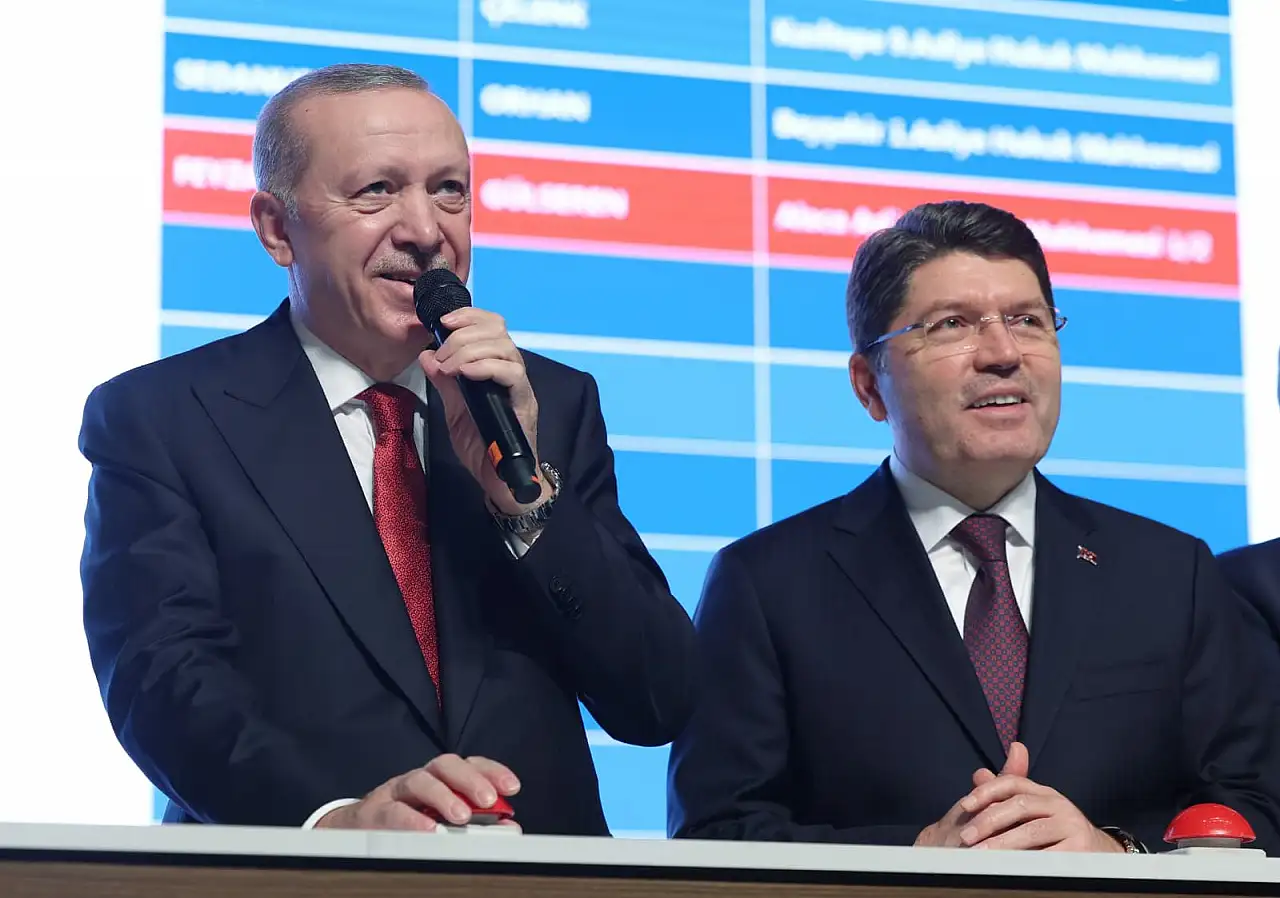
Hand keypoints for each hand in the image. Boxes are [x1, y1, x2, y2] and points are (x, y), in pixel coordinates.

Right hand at [314, 753, 520, 831]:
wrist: (350, 832)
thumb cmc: (404, 824)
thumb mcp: (440, 821)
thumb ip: (475, 822)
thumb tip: (510, 826)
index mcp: (439, 779)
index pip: (468, 764)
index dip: (491, 771)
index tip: (513, 786)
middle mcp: (418, 778)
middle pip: (445, 765)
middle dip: (470, 779)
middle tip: (488, 800)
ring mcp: (394, 792)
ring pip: (419, 781)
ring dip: (443, 796)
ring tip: (461, 816)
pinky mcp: (372, 812)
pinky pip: (392, 811)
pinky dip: (411, 820)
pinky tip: (428, 830)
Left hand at [418, 308, 549, 516]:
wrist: (500, 482)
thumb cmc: (483, 448)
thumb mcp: (454, 410)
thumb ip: (444, 383)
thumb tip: (426, 355)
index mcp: (496, 368)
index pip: (491, 326)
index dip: (469, 316)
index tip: (443, 321)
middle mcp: (511, 372)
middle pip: (497, 330)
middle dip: (462, 335)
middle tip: (442, 356)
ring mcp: (519, 386)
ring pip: (504, 347)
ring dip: (469, 350)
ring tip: (449, 368)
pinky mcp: (524, 402)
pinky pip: (511, 373)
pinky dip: (485, 366)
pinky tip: (466, 374)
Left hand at [918, 742, 1121, 851]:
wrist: (1100, 854)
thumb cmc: (1055, 834)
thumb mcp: (1032, 811)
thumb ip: (1005, 795)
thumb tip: (979, 774)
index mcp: (1043, 793)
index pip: (1011, 783)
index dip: (986, 791)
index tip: (964, 805)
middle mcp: (1058, 804)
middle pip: (1019, 806)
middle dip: (989, 821)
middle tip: (966, 837)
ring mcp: (1071, 826)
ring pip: (1031, 832)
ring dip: (1003, 844)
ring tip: (981, 855)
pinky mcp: (1081, 849)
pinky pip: (1049, 857)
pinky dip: (1027, 862)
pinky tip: (1010, 868)